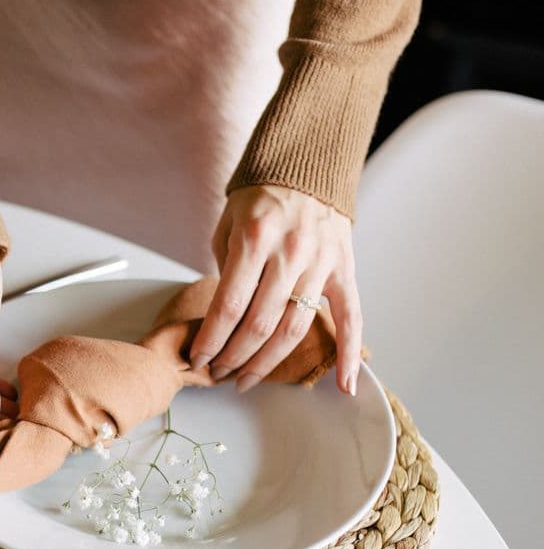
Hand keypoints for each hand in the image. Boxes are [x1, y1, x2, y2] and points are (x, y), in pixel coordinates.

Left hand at [190, 185, 362, 394]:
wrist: (307, 163)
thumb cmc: (261, 195)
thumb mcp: (229, 223)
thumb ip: (226, 268)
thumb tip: (223, 318)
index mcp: (255, 238)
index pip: (229, 304)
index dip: (211, 339)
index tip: (198, 358)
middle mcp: (291, 252)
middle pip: (260, 324)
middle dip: (233, 356)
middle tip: (217, 373)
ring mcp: (321, 263)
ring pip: (295, 329)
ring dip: (267, 363)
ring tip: (246, 380)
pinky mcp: (343, 270)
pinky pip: (351, 318)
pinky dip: (350, 354)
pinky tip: (344, 386)